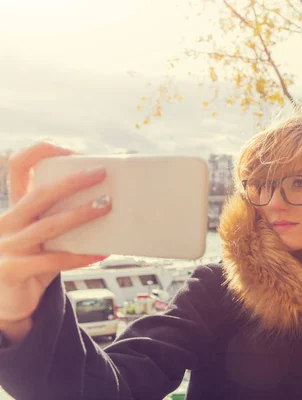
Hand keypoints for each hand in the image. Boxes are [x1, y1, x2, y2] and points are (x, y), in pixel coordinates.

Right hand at [0, 142, 110, 325]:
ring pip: (49, 225)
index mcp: (13, 207)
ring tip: (106, 205)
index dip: (41, 153)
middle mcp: (6, 222)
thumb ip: (59, 219)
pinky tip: (101, 252)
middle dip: (72, 181)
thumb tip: (106, 203)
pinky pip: (52, 261)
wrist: (4, 303)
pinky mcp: (12, 270)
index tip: (70, 151)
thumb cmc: (31, 263)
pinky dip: (80, 256)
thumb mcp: (40, 236)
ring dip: (80, 214)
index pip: (19, 167)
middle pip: (40, 194)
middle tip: (101, 173)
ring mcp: (6, 246)